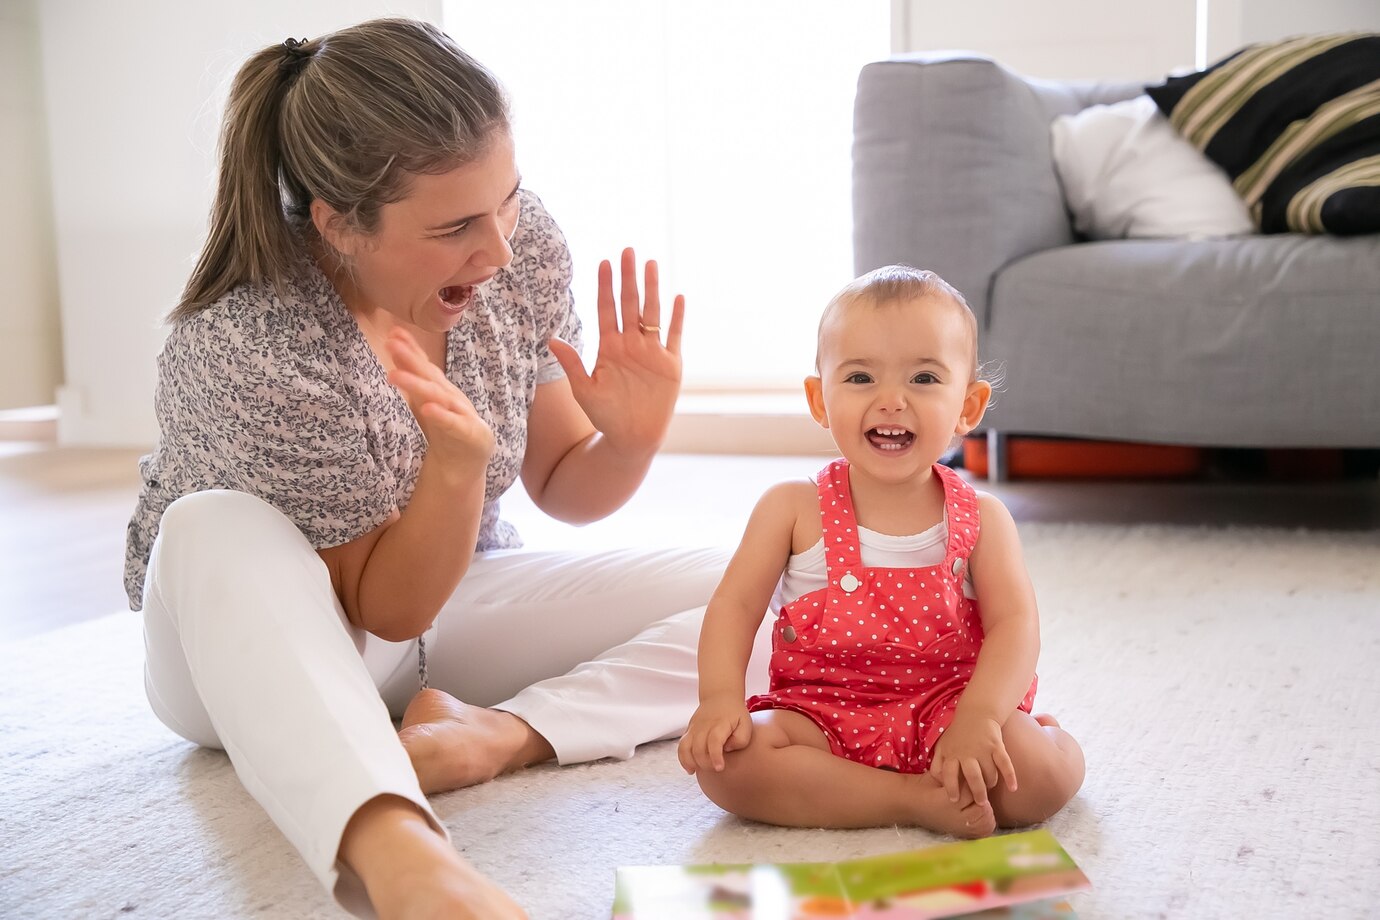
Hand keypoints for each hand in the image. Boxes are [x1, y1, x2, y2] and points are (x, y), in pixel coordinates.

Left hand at [386, 327, 494, 467]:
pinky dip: (441, 415)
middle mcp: (452, 397)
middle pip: (430, 376)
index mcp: (442, 389)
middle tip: (392, 344)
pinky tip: (427, 408)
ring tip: (395, 375)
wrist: (467, 465)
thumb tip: (395, 347)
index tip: (394, 332)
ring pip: (438, 397)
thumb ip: (413, 376)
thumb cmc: (445, 429)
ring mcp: (462, 414)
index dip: (411, 349)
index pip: (425, 366)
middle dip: (412, 359)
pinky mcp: (470, 434)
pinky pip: (453, 424)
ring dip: (418, 384)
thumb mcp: (425, 402)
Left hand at [548, 248, 684, 455]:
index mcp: (609, 347)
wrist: (632, 438)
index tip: (603, 262)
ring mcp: (652, 353)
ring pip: (652, 313)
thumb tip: (552, 340)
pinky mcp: (670, 365)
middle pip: (629, 304)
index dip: (605, 286)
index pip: (606, 309)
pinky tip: (678, 298)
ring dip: (652, 289)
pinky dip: (677, 318)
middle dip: (628, 277)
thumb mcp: (585, 390)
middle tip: (627, 250)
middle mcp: (631, 345)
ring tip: (651, 264)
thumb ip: (572, 364)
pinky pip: (674, 336)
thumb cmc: (606, 416)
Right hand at [677, 695, 752, 774]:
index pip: (714, 741)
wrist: (720, 696)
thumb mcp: (746, 723)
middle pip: (698, 748)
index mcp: (720, 724)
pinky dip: (683, 759)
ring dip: (690, 762)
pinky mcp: (688, 731)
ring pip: (685, 748)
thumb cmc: (735, 714)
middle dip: (705, 764)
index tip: (720, 767)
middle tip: (715, 769)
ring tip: (698, 771)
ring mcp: (694, 728)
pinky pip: (681, 747)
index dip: (715, 756)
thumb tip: (726, 748)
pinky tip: (690, 768)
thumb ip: (741, 739)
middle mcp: (704, 726)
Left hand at [928, 712, 1016, 808]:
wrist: (976, 713)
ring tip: (990, 787)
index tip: (954, 800)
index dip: (951, 787)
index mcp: (952, 753)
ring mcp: (983, 749)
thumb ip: (937, 764)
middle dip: (977, 791)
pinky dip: (1010, 776)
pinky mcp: (997, 746)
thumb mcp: (942, 747)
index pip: (949, 773)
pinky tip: (1013, 788)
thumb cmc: (957, 735)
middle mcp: (967, 752)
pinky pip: (1005, 763)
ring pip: (990, 773)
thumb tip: (938, 784)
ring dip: (991, 783)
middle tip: (980, 803)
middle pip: (972, 776)